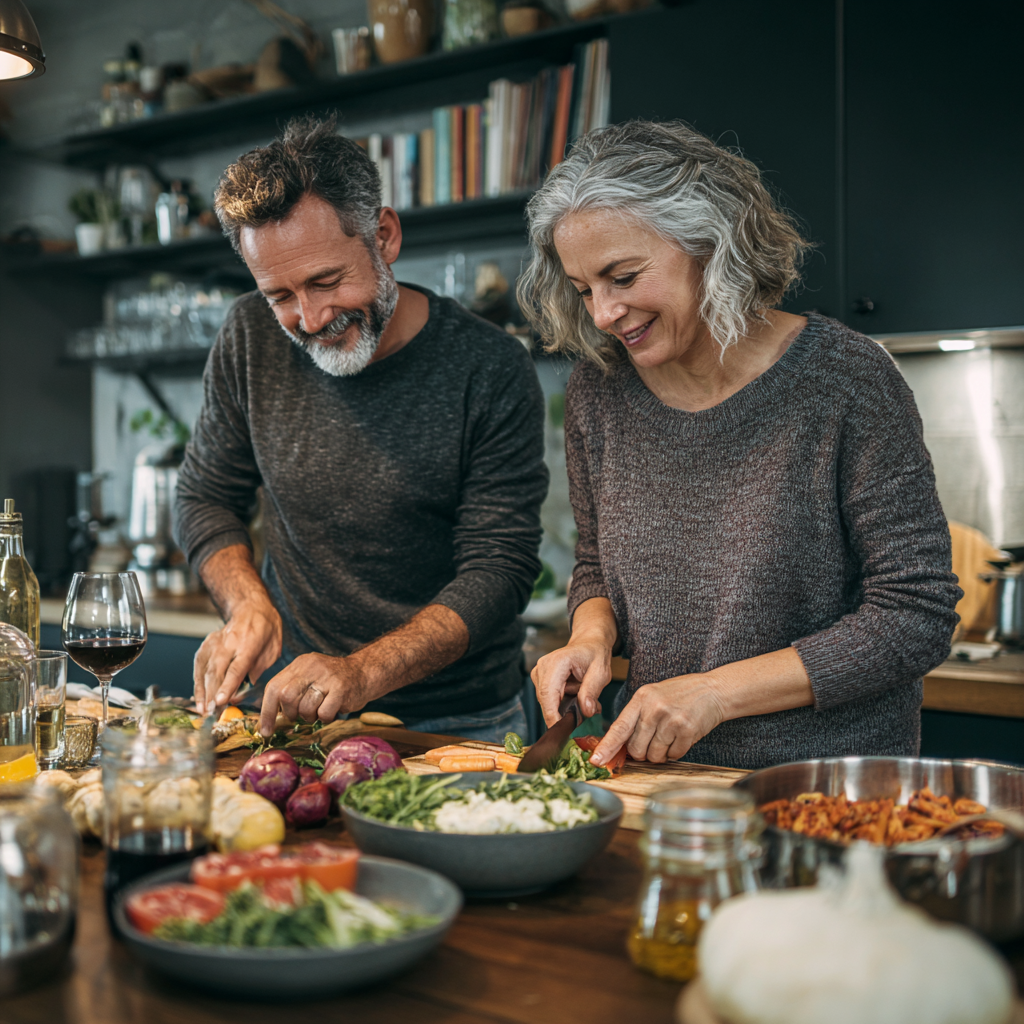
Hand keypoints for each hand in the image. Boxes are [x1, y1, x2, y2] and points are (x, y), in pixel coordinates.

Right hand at [193, 598, 281, 714]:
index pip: (236, 668)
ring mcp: (215, 642)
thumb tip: (239, 694)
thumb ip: (255, 672)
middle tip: (210, 713)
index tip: (220, 701)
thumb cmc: (266, 631)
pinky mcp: (206, 644)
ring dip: (202, 692)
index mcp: (249, 643)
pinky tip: (198, 698)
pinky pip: (199, 666)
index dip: (228, 686)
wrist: (252, 607)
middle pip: (216, 670)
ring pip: (204, 669)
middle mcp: (229, 642)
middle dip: (211, 694)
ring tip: (202, 710)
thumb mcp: (272, 651)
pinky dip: (197, 683)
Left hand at [258, 653, 366, 735]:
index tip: (265, 731)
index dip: (267, 711)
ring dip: (311, 716)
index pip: (274, 687)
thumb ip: (291, 689)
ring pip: (305, 707)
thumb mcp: (309, 677)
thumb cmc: (333, 681)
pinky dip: (326, 718)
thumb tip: (269, 719)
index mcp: (300, 664)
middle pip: (286, 696)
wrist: (365, 672)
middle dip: (290, 713)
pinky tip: (333, 709)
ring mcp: (327, 676)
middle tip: (300, 715)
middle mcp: (312, 666)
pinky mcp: (341, 688)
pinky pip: (324, 713)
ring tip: (320, 710)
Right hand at [531, 636, 612, 725]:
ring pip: (547, 702)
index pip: (548, 694)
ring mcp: (539, 673)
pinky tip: (576, 696)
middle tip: (586, 715)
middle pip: (546, 701)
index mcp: (557, 662)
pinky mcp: (540, 679)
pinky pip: (549, 699)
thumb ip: (592, 692)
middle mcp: (543, 666)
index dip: (552, 715)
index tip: (560, 731)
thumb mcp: (600, 673)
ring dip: (565, 707)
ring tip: (585, 699)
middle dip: (563, 714)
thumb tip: (586, 711)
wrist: (588, 643)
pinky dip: (562, 703)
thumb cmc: (595, 654)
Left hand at [592, 673, 726, 765]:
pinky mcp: (687, 731)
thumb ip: (636, 717)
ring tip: (669, 735)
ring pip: (655, 756)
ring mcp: (671, 720)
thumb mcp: (652, 696)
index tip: (596, 760)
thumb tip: (620, 745)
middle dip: (642, 753)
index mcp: (641, 699)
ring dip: (661, 754)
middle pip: (636, 749)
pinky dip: (676, 752)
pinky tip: (681, 736)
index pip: (619, 728)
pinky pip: (673, 756)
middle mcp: (654, 709)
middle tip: (653, 741)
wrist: (712, 690)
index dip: (606, 747)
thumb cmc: (680, 694)